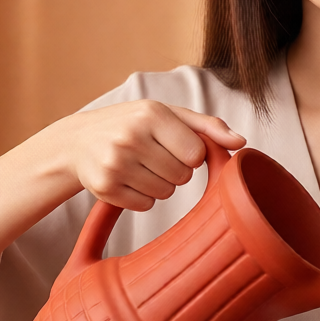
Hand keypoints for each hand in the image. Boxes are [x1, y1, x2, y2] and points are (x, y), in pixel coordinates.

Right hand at [60, 101, 244, 210]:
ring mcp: (115, 163)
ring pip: (166, 193)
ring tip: (140, 166)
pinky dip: (142, 197)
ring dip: (160, 184)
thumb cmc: (133, 124)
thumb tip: (241, 142)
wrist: (78, 141)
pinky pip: (145, 206)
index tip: (174, 145)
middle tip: (153, 156)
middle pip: (182, 176)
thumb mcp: (168, 115)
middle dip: (175, 170)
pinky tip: (128, 179)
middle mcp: (131, 137)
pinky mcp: (104, 188)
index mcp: (151, 114)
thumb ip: (207, 127)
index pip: (196, 154)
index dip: (190, 154)